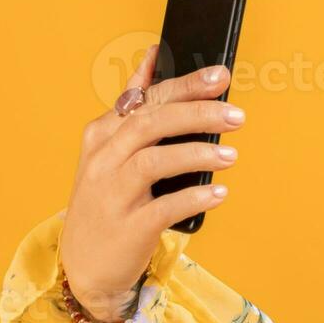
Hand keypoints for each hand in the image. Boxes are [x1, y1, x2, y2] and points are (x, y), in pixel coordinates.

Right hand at [59, 45, 243, 321]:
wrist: (87, 263)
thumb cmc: (109, 200)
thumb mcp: (112, 151)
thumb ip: (134, 109)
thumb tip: (153, 59)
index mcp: (103, 134)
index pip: (146, 100)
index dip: (183, 85)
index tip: (219, 75)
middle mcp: (103, 159)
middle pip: (151, 124)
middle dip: (196, 113)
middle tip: (236, 115)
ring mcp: (112, 194)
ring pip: (153, 162)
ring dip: (196, 154)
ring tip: (231, 154)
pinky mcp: (128, 227)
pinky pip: (164, 208)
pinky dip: (194, 198)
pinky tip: (218, 193)